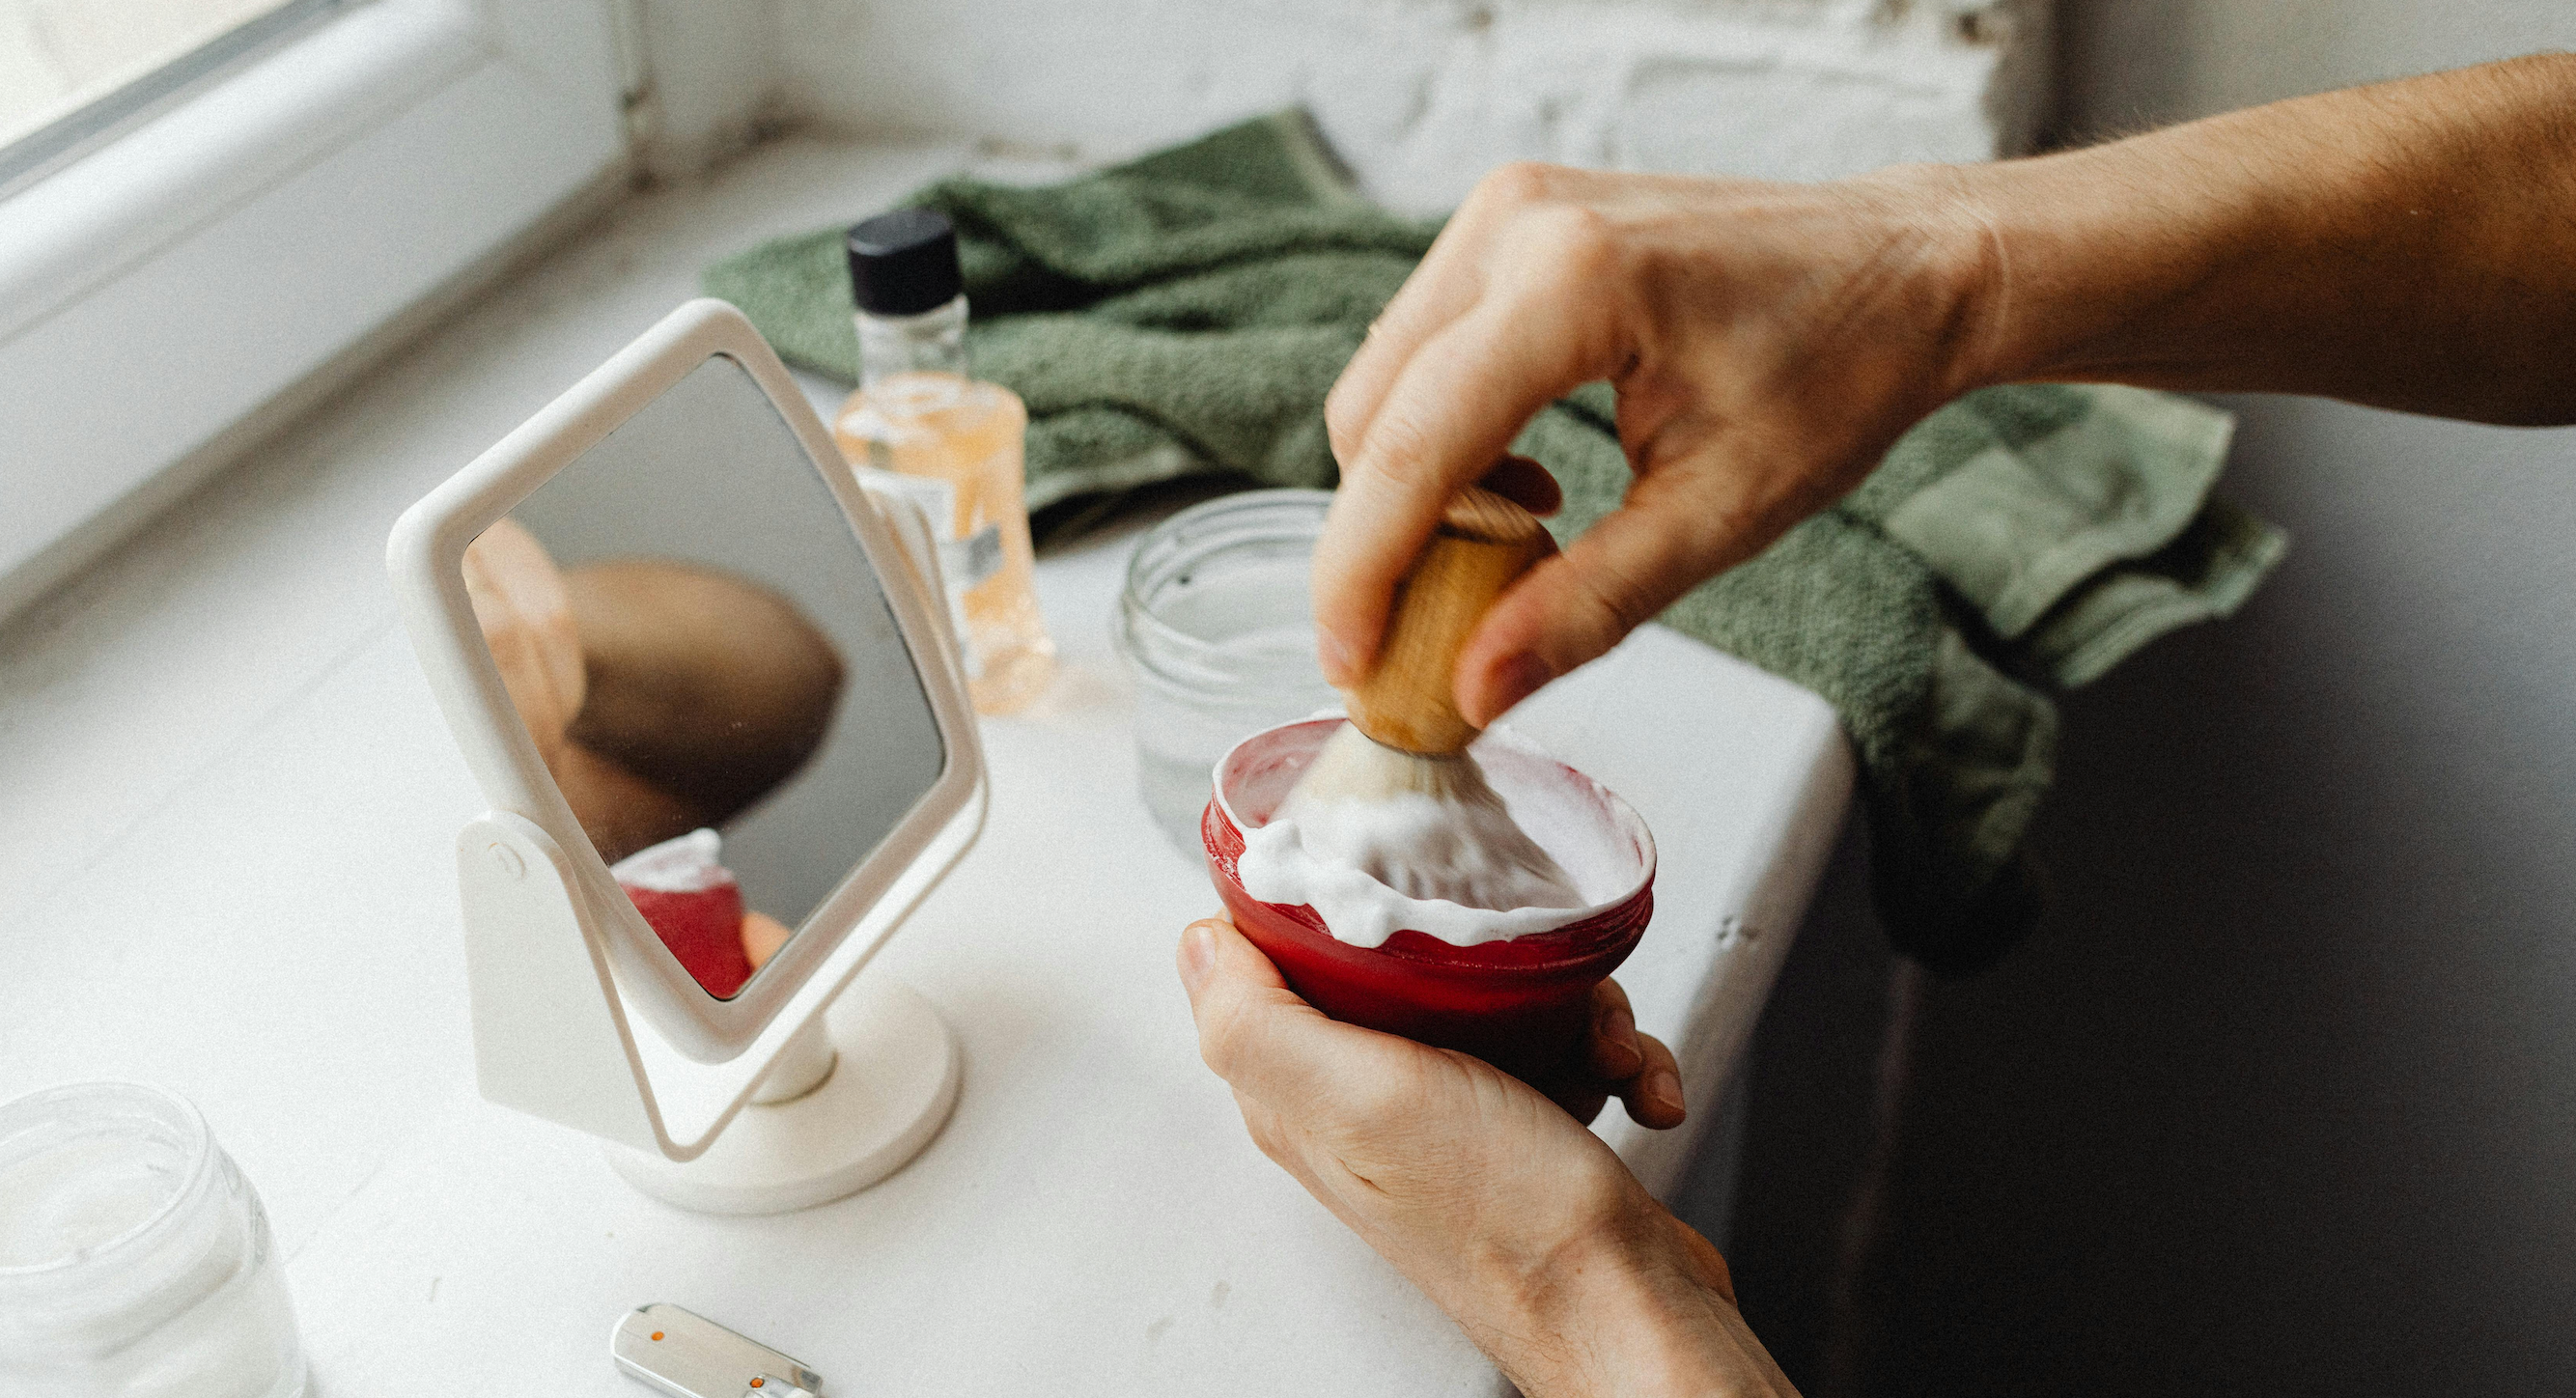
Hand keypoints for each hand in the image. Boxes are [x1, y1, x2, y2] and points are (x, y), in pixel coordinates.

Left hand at [1178, 916, 1797, 1395]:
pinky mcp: (1523, 1125)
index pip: (1273, 962)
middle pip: (1404, 965)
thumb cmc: (1504, 1226)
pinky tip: (1630, 1083)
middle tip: (1525, 983)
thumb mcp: (1360, 1097)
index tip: (1388, 891)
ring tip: (1596, 1045)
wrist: (1625, 1311)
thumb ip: (1259, 1020)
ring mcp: (1450, 1114)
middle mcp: (1368, 1101)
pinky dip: (1612, 1054)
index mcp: (1304, 1092)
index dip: (1323, 909)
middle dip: (1483, 956)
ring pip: (1501, 996)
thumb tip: (1195, 945)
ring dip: (1571, 1009)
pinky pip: (1567, 1046)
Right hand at [1314, 160, 1992, 722]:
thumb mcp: (1720, 515)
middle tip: (1427, 631)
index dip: (1360, 571)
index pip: (1409, 446)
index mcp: (1574, 282)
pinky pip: (1422, 346)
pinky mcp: (1510, 219)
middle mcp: (1518, 224)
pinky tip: (1521, 479)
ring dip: (1410, 485)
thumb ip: (1586, 605)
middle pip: (1369, 414)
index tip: (1349, 663)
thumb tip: (1474, 688)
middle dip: (1379, 539)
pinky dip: (1440, 432)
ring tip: (1506, 547)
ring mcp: (1507, 209)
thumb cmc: (1843, 371)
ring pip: (1381, 382)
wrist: (1907, 267)